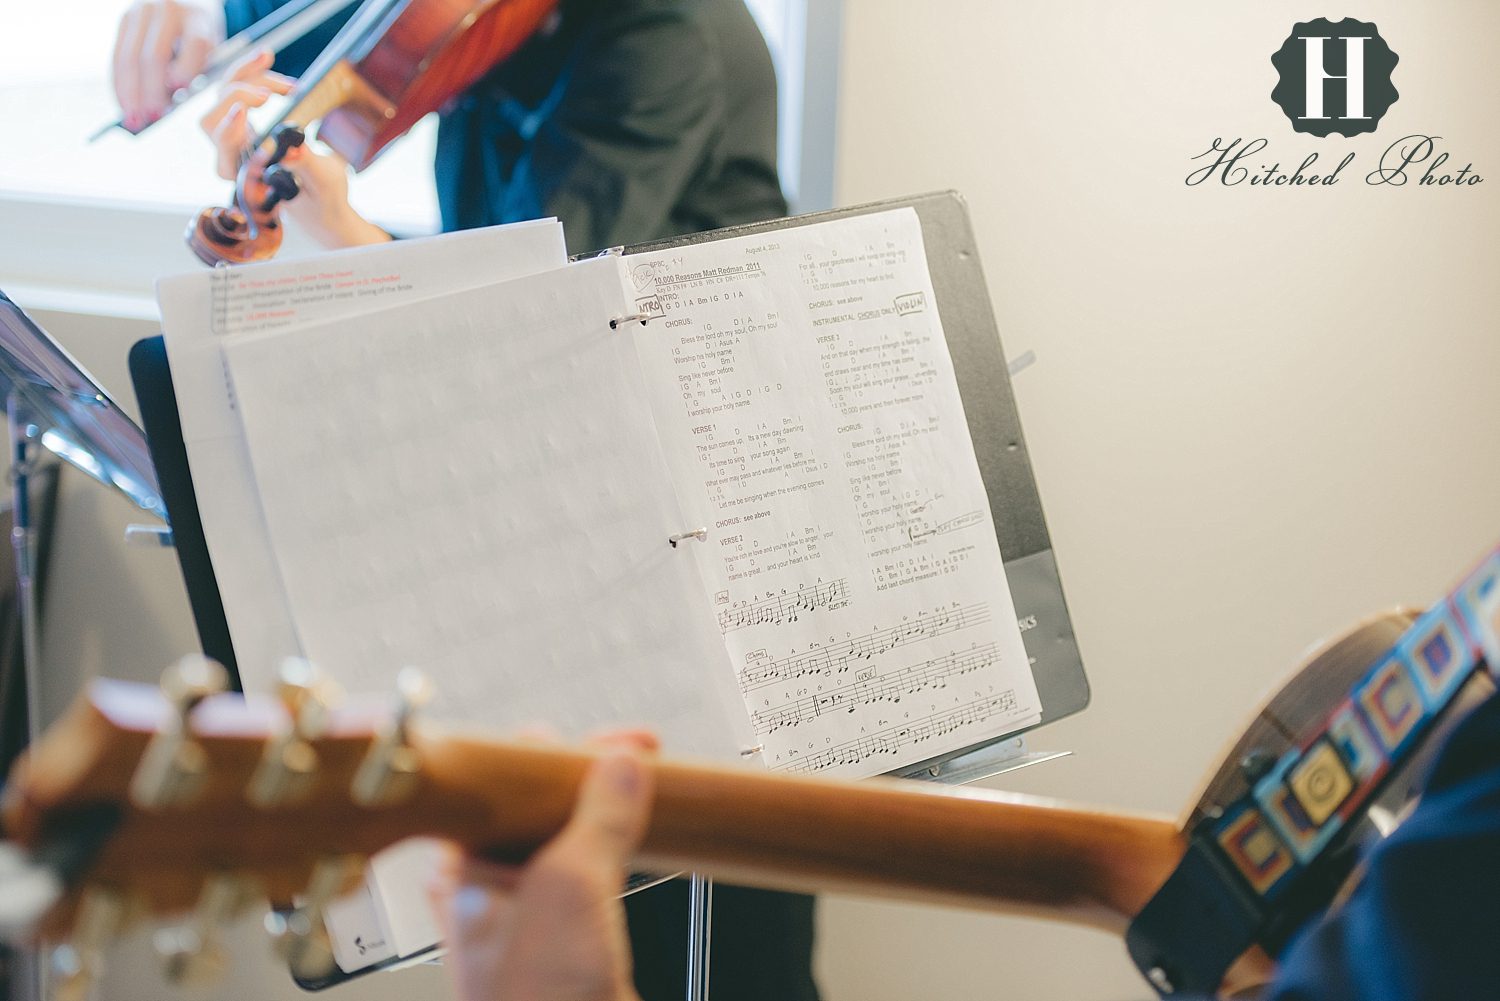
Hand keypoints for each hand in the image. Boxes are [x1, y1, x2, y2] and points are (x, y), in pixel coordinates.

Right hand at [112, 0, 223, 127]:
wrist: (189, 1)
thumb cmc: (203, 33)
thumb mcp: (212, 47)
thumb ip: (197, 70)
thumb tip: (170, 103)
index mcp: (198, 17)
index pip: (194, 43)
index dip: (186, 69)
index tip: (178, 91)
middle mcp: (167, 10)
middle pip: (154, 56)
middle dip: (150, 92)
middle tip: (151, 118)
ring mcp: (141, 12)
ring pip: (129, 57)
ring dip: (129, 92)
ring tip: (134, 118)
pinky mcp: (124, 19)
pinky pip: (117, 55)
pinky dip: (119, 84)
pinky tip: (123, 103)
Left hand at [200, 51, 391, 248]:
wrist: (325, 203)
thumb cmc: (323, 200)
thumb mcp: (325, 185)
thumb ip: (308, 166)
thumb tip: (295, 149)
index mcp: (246, 180)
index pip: (224, 153)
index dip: (227, 132)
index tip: (244, 112)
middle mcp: (235, 157)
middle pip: (213, 119)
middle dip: (235, 97)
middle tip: (269, 93)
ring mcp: (237, 137)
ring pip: (221, 98)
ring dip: (242, 75)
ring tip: (267, 58)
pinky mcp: (244, 122)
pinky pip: (236, 91)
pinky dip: (250, 73)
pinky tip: (267, 60)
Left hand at [427, 731, 656, 1000]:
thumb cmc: (534, 997)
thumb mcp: (571, 885)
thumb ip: (599, 816)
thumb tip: (619, 767)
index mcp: (467, 863)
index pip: (507, 781)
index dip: (560, 753)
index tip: (610, 740)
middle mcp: (492, 885)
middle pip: (542, 804)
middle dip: (592, 773)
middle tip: (637, 753)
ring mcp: (531, 912)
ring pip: (571, 836)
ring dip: (611, 806)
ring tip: (645, 780)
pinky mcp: (570, 937)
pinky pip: (595, 872)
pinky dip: (621, 843)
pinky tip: (642, 833)